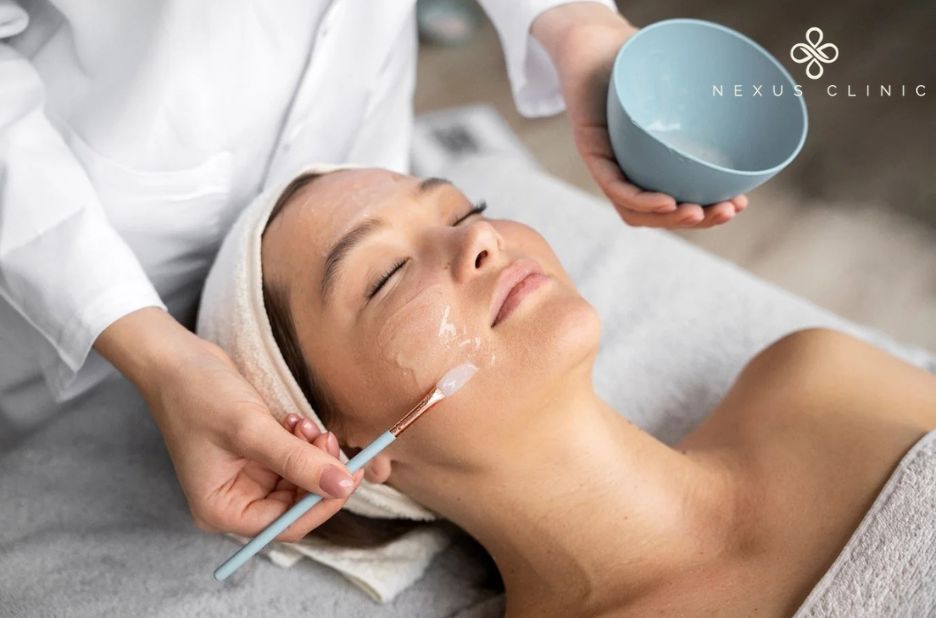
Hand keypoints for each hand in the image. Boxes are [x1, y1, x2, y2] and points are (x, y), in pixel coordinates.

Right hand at [95, 308, 363, 541]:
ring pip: (299, 480)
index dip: (320, 504)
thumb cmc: (198, 395)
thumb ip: (299, 461)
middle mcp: (233, 500)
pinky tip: (293, 421)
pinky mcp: (256, 456)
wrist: (178, 359)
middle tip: (326, 438)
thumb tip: (342, 486)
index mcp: (221, 510)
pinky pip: (293, 460)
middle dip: (317, 473)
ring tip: (302, 424)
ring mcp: (245, 478)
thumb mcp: (251, 429)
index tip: (348, 475)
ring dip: (311, 453)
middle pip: (295, 504)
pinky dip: (301, 442)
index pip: (283, 526)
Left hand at [532, 4, 747, 227]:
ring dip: (670, 219)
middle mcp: (630, 170)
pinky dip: (640, 199)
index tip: (740, 204)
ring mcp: (608, 164)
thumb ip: (709, 94)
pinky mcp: (591, 151)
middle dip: (697, 220)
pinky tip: (666, 202)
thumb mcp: (680, 83)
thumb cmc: (637, 62)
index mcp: (652, 165)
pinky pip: (614, 185)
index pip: (678, 204)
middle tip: (729, 210)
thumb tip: (759, 96)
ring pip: (635, 210)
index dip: (707, 212)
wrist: (592, 41)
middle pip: (660, 214)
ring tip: (699, 213)